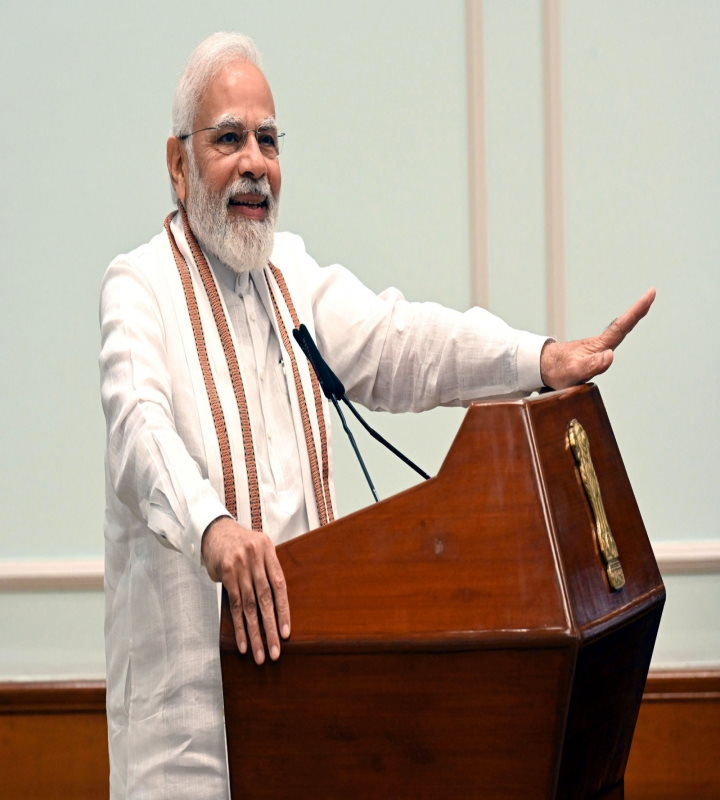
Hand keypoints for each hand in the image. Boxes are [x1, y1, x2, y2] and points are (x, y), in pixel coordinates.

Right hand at [201, 516, 289, 663]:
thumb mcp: (259, 548)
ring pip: (249, 607)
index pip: (280, 586)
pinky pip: (233, 605)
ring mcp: (239, 566)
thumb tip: (280, 604)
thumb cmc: (240, 544)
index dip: (284, 611)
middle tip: (275, 651)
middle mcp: (255, 557)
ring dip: (255, 633)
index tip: (286, 633)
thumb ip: (268, 570)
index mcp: (268, 550)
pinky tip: (244, 643)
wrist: (214, 531)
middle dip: (270, 628)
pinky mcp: (225, 574)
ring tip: (260, 654)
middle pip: (265, 599)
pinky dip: (239, 627)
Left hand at [540, 288, 655, 389]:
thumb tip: (610, 354)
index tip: (650, 294)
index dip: (636, 311)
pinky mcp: (591, 353)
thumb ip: (592, 365)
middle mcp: (599, 344)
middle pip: (622, 325)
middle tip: (651, 294)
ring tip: (645, 303)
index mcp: (598, 346)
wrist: (542, 368)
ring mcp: (595, 348)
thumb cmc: (557, 371)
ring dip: (631, 318)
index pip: (621, 327)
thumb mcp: (574, 372)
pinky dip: (621, 328)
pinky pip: (610, 339)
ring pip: (616, 331)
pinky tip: (626, 324)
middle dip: (637, 311)